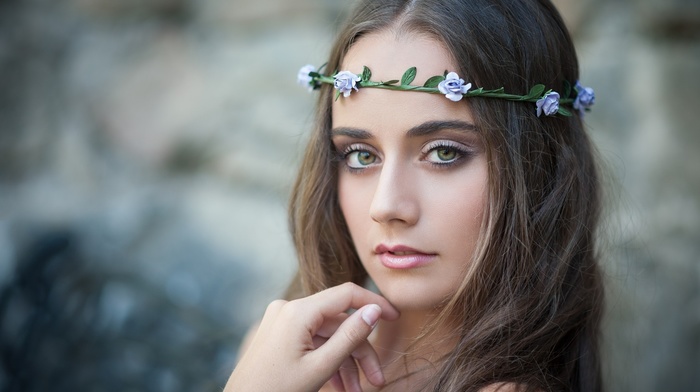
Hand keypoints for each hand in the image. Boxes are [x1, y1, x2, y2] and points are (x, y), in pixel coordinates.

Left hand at [225, 282, 398, 391]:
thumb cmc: (275, 390)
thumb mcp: (320, 367)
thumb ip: (350, 337)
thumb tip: (375, 310)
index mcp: (297, 311)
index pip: (347, 295)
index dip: (375, 303)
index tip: (397, 317)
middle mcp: (288, 309)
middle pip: (339, 323)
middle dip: (359, 353)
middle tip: (377, 381)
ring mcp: (282, 320)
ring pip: (327, 336)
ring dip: (345, 363)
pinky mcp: (279, 333)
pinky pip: (312, 341)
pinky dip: (327, 361)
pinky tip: (339, 386)